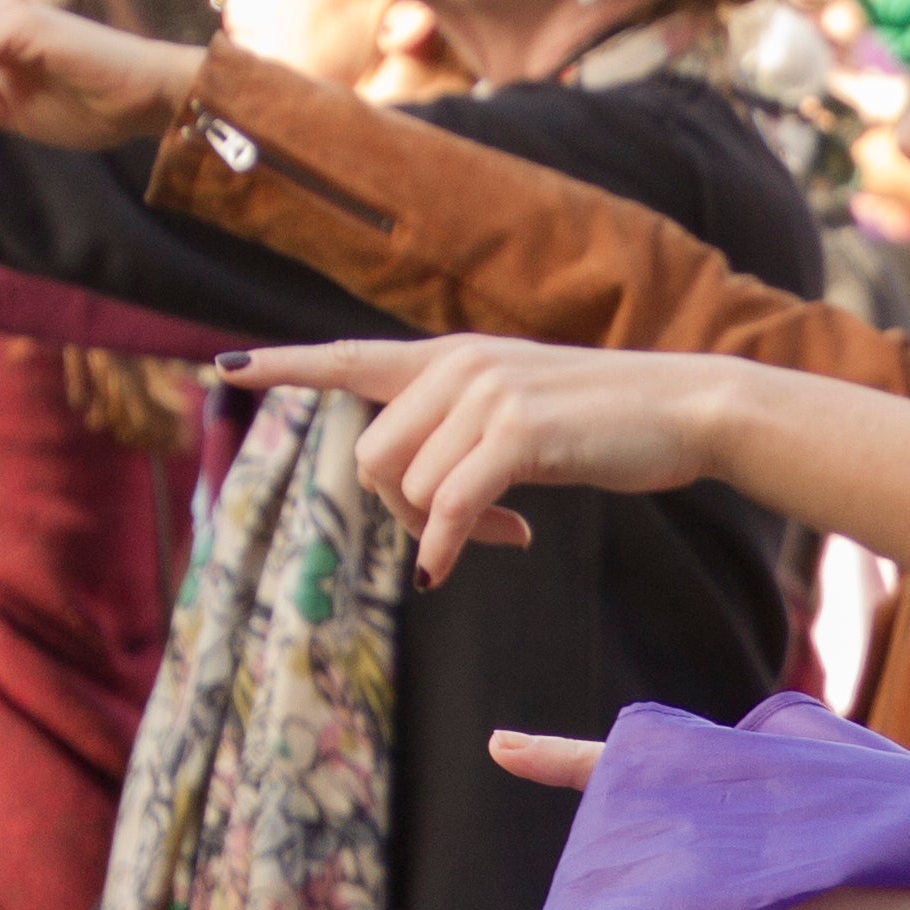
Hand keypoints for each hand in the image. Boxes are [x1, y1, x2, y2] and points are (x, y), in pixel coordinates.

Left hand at [217, 337, 744, 586]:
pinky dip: (452, 544)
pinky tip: (488, 552)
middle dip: (404, 513)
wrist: (685, 408)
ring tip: (502, 531)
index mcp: (451, 357)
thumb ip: (464, 429)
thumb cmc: (607, 422)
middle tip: (460, 536)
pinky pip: (451, 506)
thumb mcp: (522, 414)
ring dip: (444, 531)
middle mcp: (457, 365)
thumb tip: (428, 500)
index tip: (224, 366)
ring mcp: (485, 393)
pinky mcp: (518, 431)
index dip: (285, 365)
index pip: (350, 358)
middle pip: (373, 459)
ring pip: (410, 487)